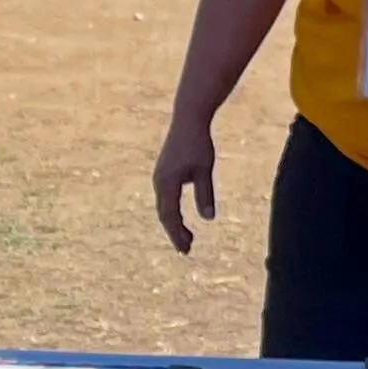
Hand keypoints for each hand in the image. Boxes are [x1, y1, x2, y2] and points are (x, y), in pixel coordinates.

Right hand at [155, 111, 218, 253]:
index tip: (186, 249)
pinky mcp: (163, 172)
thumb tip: (208, 218)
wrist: (188, 118)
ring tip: (187, 237)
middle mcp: (159, 181)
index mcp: (167, 182)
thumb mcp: (205, 170)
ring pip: (163, 207)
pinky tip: (180, 217)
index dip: (177, 234)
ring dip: (173, 223)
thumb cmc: (198, 143)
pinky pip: (165, 198)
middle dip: (175, 232)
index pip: (170, 216)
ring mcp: (160, 177)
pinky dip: (172, 211)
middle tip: (187, 250)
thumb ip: (205, 194)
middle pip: (164, 214)